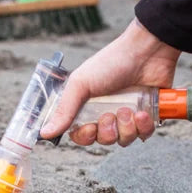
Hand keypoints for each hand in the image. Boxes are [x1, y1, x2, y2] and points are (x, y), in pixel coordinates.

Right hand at [40, 17, 180, 146]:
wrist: (146, 52)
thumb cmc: (111, 63)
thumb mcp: (80, 84)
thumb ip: (64, 110)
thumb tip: (44, 133)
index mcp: (88, 107)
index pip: (82, 135)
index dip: (86, 137)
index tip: (90, 128)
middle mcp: (107, 113)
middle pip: (104, 140)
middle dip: (108, 132)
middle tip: (111, 114)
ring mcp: (128, 116)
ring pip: (124, 140)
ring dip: (126, 128)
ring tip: (130, 110)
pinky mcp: (147, 116)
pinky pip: (144, 135)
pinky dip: (143, 126)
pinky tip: (143, 112)